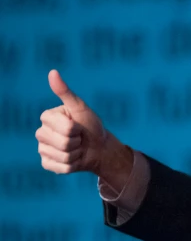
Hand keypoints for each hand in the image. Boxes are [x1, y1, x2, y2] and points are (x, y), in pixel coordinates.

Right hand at [36, 70, 131, 185]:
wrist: (99, 147)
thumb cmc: (91, 126)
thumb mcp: (81, 108)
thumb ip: (66, 92)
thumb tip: (52, 72)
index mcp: (47, 117)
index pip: (64, 127)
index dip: (76, 128)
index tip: (79, 125)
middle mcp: (41, 132)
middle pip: (62, 143)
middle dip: (77, 141)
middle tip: (80, 138)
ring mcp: (43, 149)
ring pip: (62, 156)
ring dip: (76, 154)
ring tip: (78, 148)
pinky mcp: (47, 163)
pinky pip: (60, 167)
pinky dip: (72, 165)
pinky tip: (74, 159)